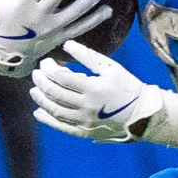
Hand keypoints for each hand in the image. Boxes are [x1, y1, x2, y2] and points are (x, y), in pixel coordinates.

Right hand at [0, 0, 111, 76]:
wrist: (9, 49)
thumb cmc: (7, 13)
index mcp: (22, 3)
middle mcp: (37, 17)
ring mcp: (51, 29)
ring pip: (74, 13)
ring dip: (91, 0)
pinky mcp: (60, 38)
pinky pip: (80, 28)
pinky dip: (95, 20)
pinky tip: (108, 10)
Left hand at [30, 42, 177, 145]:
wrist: (142, 113)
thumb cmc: (127, 87)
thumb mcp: (111, 67)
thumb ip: (87, 56)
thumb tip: (67, 45)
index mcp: (94, 88)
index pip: (61, 77)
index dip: (49, 68)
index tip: (46, 62)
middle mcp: (87, 107)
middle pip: (55, 93)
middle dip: (42, 81)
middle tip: (37, 73)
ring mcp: (85, 121)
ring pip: (55, 110)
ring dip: (41, 99)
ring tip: (34, 90)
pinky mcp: (85, 132)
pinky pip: (62, 127)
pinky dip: (48, 120)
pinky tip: (39, 112)